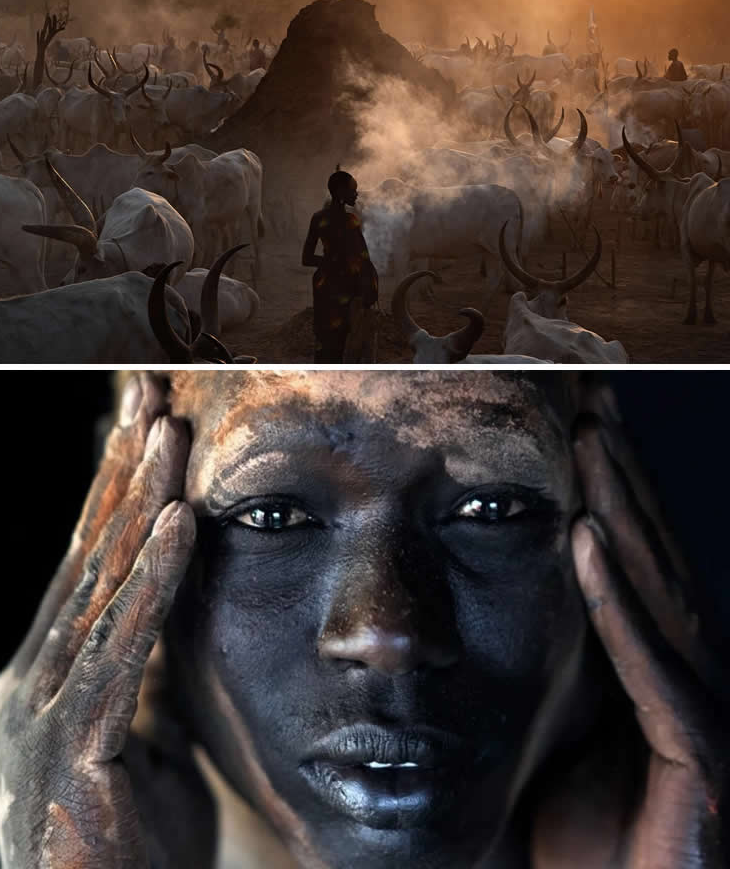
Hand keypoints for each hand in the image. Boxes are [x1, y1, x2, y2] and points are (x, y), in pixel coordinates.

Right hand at [0, 374, 209, 867]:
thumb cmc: (131, 839)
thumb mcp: (141, 732)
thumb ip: (144, 668)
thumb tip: (170, 599)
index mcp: (46, 673)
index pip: (87, 560)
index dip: (114, 488)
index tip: (143, 423)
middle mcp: (30, 680)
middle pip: (87, 554)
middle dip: (121, 472)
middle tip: (148, 395)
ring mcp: (40, 712)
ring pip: (101, 584)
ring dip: (140, 503)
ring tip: (169, 436)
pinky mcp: (72, 746)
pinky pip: (123, 645)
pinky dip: (155, 578)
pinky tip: (182, 521)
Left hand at [571, 387, 726, 867]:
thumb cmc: (585, 837)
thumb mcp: (567, 727)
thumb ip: (559, 660)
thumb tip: (519, 587)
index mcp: (659, 667)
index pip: (638, 559)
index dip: (615, 487)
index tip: (583, 420)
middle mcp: (691, 678)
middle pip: (656, 556)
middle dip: (624, 475)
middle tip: (592, 398)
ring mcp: (703, 716)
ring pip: (660, 590)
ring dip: (623, 510)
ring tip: (591, 441)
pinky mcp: (701, 762)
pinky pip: (653, 666)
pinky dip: (617, 597)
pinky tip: (586, 536)